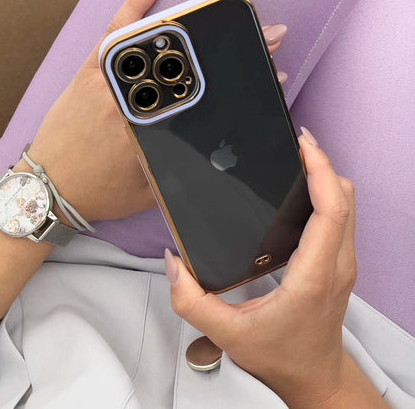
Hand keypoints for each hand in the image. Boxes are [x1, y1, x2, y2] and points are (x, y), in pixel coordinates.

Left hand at [14, 0, 288, 223]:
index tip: (270, 64)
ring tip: (221, 14)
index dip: (241, 79)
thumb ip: (178, 169)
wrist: (48, 189)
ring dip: (193, 28)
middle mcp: (130, 102)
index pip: (206, 98)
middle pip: (188, 68)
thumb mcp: (149, 191)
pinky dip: (134, 6)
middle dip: (229, 50)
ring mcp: (106, 81)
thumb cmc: (98, 194)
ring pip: (154, 45)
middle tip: (261, 34)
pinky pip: (114, 33)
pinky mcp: (88, 72)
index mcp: (149, 133)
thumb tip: (211, 149)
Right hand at [166, 128, 362, 406]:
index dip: (321, 172)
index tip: (304, 145)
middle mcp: (336, 264)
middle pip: (345, 199)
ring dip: (327, 178)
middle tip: (296, 144)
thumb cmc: (276, 356)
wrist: (313, 376)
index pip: (330, 212)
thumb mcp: (227, 334)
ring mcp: (343, 263)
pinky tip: (302, 190)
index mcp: (312, 276)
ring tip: (298, 160)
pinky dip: (327, 194)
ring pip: (347, 206)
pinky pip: (341, 218)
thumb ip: (192, 301)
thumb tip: (172, 262)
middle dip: (324, 165)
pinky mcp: (338, 264)